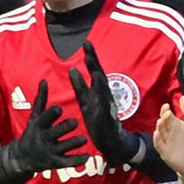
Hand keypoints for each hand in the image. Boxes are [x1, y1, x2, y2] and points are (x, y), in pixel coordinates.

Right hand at [3, 79, 87, 175]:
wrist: (22, 158)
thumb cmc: (32, 132)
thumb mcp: (35, 117)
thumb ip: (41, 100)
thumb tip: (44, 80)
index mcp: (39, 126)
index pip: (45, 119)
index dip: (51, 114)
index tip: (59, 108)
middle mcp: (44, 138)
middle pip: (54, 133)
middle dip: (64, 128)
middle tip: (75, 122)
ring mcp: (50, 151)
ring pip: (62, 147)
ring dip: (73, 144)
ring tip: (84, 139)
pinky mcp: (55, 163)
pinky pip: (67, 162)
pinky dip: (76, 160)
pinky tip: (87, 157)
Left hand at [68, 40, 140, 163]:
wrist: (112, 141)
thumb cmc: (98, 119)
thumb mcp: (86, 101)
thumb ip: (80, 86)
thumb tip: (72, 69)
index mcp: (99, 91)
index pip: (95, 71)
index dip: (91, 57)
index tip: (86, 42)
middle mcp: (105, 96)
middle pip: (100, 77)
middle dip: (94, 64)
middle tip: (88, 50)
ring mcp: (107, 108)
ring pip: (103, 92)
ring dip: (99, 81)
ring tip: (94, 70)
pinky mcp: (107, 121)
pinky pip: (104, 111)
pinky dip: (102, 104)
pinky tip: (99, 100)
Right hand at [154, 95, 183, 179]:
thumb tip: (183, 97)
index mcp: (175, 126)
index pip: (167, 116)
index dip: (165, 110)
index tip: (167, 105)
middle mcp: (169, 133)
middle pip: (162, 123)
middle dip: (163, 118)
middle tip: (167, 113)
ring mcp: (166, 143)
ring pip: (159, 133)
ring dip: (159, 127)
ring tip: (161, 122)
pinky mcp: (165, 152)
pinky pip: (159, 145)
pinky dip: (157, 140)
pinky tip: (157, 135)